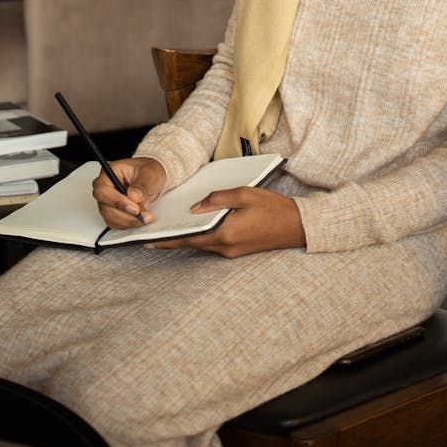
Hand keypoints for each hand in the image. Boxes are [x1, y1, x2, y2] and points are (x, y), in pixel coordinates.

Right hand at [93, 156, 166, 228]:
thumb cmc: (149, 172)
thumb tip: (134, 196)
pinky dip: (128, 224)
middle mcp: (106, 188)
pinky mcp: (113, 212)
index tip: (134, 208)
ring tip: (145, 217)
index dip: (117, 201)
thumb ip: (142, 184)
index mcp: (109, 173)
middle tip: (143, 215)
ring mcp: (108, 201)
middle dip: (126, 215)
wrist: (153, 180)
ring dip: (128, 221)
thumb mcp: (151, 173)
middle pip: (105, 207)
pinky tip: (139, 219)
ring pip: (110, 218)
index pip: (102, 190)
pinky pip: (116, 223)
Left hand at [146, 186, 305, 257]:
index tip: (149, 240)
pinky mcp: (238, 251)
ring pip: (203, 244)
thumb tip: (195, 207)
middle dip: (175, 238)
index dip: (168, 240)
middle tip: (155, 232)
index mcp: (225, 235)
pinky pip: (214, 244)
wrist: (297, 226)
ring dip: (189, 237)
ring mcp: (232, 252)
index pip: (189, 240)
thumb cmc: (273, 208)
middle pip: (193, 244)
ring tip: (172, 227)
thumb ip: (217, 199)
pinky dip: (202, 236)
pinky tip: (197, 227)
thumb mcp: (244, 194)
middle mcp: (226, 248)